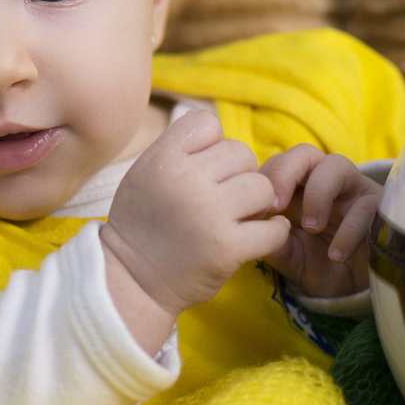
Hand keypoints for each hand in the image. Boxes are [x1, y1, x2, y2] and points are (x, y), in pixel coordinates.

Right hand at [101, 111, 290, 343]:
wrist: (131, 281)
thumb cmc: (140, 225)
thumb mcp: (143, 174)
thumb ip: (176, 150)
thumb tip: (218, 133)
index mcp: (162, 159)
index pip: (207, 123)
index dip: (212, 144)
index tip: (204, 169)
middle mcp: (186, 180)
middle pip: (241, 153)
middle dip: (238, 175)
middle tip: (224, 198)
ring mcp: (209, 214)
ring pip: (262, 187)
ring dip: (256, 203)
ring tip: (238, 217)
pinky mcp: (227, 248)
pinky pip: (273, 229)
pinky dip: (273, 232)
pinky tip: (260, 235)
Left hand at [258, 144, 379, 297]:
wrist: (356, 290)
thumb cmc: (318, 266)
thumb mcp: (289, 257)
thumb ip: (270, 241)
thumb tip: (252, 227)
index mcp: (296, 189)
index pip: (276, 163)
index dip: (265, 178)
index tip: (257, 210)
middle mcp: (323, 182)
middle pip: (304, 153)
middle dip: (286, 172)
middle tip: (276, 205)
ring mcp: (352, 190)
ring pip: (336, 165)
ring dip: (318, 193)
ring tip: (311, 228)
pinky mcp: (380, 207)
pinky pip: (366, 204)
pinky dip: (349, 229)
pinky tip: (336, 255)